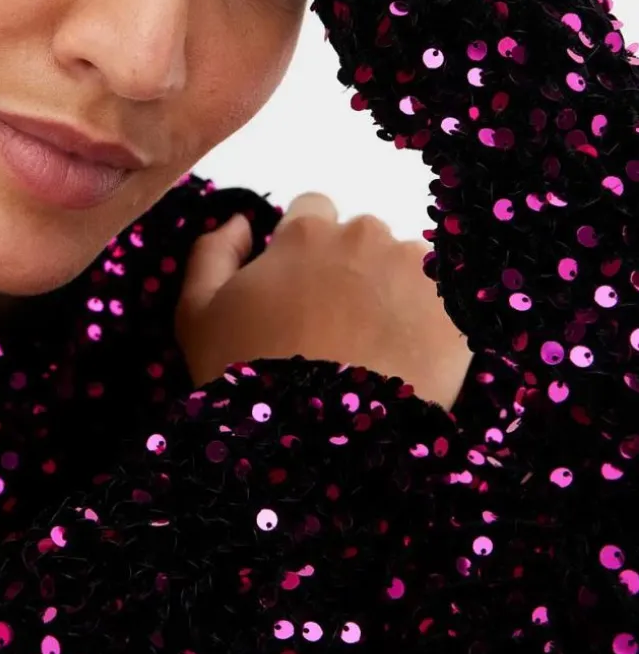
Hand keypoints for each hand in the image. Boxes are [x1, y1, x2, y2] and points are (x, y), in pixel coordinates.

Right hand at [174, 192, 471, 409]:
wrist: (314, 443)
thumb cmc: (245, 375)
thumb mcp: (197, 313)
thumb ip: (212, 251)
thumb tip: (241, 221)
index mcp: (305, 232)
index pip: (313, 209)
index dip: (304, 247)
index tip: (302, 288)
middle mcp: (365, 236)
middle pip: (362, 237)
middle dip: (352, 269)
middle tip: (337, 327)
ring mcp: (416, 271)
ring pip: (407, 266)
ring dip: (395, 293)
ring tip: (378, 350)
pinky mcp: (455, 312)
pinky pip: (449, 302)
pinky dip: (433, 323)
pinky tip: (410, 359)